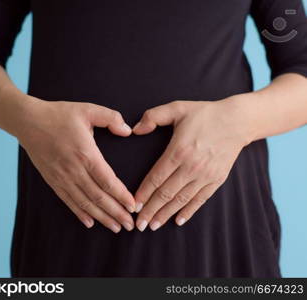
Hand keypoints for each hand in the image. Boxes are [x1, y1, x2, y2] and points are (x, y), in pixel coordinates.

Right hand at [16, 98, 135, 232]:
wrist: (28, 121)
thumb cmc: (59, 115)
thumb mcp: (88, 109)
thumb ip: (111, 118)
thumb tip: (128, 130)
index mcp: (86, 153)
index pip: (108, 181)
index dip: (122, 196)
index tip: (133, 207)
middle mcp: (74, 170)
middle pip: (99, 197)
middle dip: (116, 213)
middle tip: (130, 225)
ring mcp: (62, 177)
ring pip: (85, 203)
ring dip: (101, 217)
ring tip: (115, 227)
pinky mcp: (52, 181)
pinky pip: (68, 201)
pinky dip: (80, 213)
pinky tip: (90, 222)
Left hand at [133, 97, 251, 230]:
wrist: (237, 121)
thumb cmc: (204, 114)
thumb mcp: (177, 108)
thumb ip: (153, 116)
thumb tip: (135, 129)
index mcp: (178, 151)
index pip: (156, 177)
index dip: (143, 193)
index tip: (134, 206)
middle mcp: (191, 167)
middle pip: (166, 193)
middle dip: (151, 210)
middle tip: (140, 225)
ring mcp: (205, 176)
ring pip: (181, 200)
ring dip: (166, 214)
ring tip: (154, 226)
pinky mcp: (217, 180)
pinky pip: (200, 200)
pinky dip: (189, 211)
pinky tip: (178, 220)